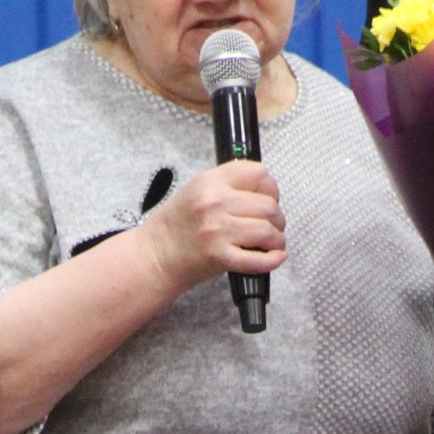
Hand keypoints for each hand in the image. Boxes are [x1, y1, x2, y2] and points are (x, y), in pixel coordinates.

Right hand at [141, 158, 285, 300]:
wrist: (156, 255)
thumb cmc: (177, 225)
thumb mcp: (197, 190)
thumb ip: (229, 185)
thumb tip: (265, 191)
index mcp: (210, 181)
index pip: (258, 174)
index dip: (270, 188)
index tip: (268, 199)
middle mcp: (215, 203)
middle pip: (268, 205)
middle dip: (277, 218)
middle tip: (272, 227)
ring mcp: (217, 231)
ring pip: (268, 231)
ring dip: (277, 240)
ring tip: (271, 243)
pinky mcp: (220, 257)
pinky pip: (259, 260)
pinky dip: (273, 260)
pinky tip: (275, 257)